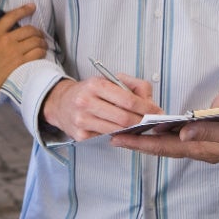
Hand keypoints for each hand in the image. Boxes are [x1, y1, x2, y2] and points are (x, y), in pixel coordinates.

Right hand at [0, 4, 46, 104]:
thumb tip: (7, 39)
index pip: (11, 16)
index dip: (24, 10)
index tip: (32, 7)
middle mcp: (4, 40)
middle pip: (29, 30)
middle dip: (38, 32)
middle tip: (40, 37)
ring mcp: (13, 52)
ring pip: (36, 41)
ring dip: (42, 43)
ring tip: (43, 47)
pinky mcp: (19, 64)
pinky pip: (37, 53)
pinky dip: (42, 53)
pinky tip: (42, 56)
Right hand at [42, 72, 159, 141]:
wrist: (62, 103)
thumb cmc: (90, 91)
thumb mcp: (110, 80)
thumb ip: (134, 86)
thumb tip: (151, 103)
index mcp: (95, 85)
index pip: (128, 100)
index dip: (146, 108)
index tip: (157, 112)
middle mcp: (86, 102)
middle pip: (123, 118)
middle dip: (142, 122)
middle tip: (153, 122)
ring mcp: (82, 120)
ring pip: (117, 130)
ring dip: (133, 131)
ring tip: (141, 127)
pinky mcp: (80, 135)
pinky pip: (107, 138)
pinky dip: (119, 136)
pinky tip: (125, 132)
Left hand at [111, 93, 218, 163]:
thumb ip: (208, 131)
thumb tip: (182, 133)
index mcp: (200, 148)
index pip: (163, 145)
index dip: (139, 142)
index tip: (118, 139)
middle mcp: (198, 146)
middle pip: (163, 144)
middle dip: (139, 140)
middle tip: (115, 135)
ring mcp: (204, 142)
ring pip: (172, 139)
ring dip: (152, 135)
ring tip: (131, 130)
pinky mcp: (211, 135)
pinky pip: (187, 131)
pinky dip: (171, 129)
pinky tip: (162, 124)